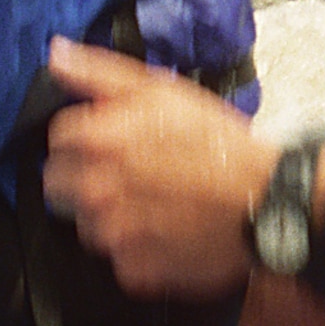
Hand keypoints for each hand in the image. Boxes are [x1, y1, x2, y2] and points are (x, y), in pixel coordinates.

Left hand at [43, 37, 274, 298]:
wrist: (268, 200)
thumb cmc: (217, 144)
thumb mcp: (161, 91)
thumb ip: (99, 73)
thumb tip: (56, 55)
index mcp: (97, 142)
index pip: (57, 139)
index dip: (85, 136)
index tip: (110, 141)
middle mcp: (96, 191)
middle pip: (58, 185)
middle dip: (85, 177)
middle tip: (129, 174)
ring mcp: (113, 235)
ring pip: (87, 225)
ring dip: (110, 216)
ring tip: (153, 204)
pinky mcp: (134, 270)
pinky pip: (119, 260)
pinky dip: (137, 250)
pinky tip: (165, 232)